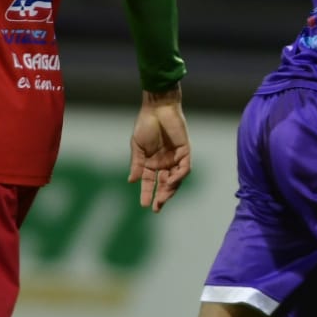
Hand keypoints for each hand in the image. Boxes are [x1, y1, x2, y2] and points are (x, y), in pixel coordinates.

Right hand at [129, 87, 190, 211]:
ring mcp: (175, 158)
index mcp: (150, 163)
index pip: (149, 183)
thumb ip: (136, 164)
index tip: (144, 205)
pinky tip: (171, 181)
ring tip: (162, 198)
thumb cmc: (145, 125)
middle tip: (156, 208)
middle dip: (161, 197)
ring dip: (170, 190)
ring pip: (175, 179)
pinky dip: (179, 176)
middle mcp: (163, 163)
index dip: (147, 194)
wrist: (157, 109)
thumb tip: (132, 181)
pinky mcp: (185, 151)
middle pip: (164, 184)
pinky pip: (184, 168)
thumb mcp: (137, 146)